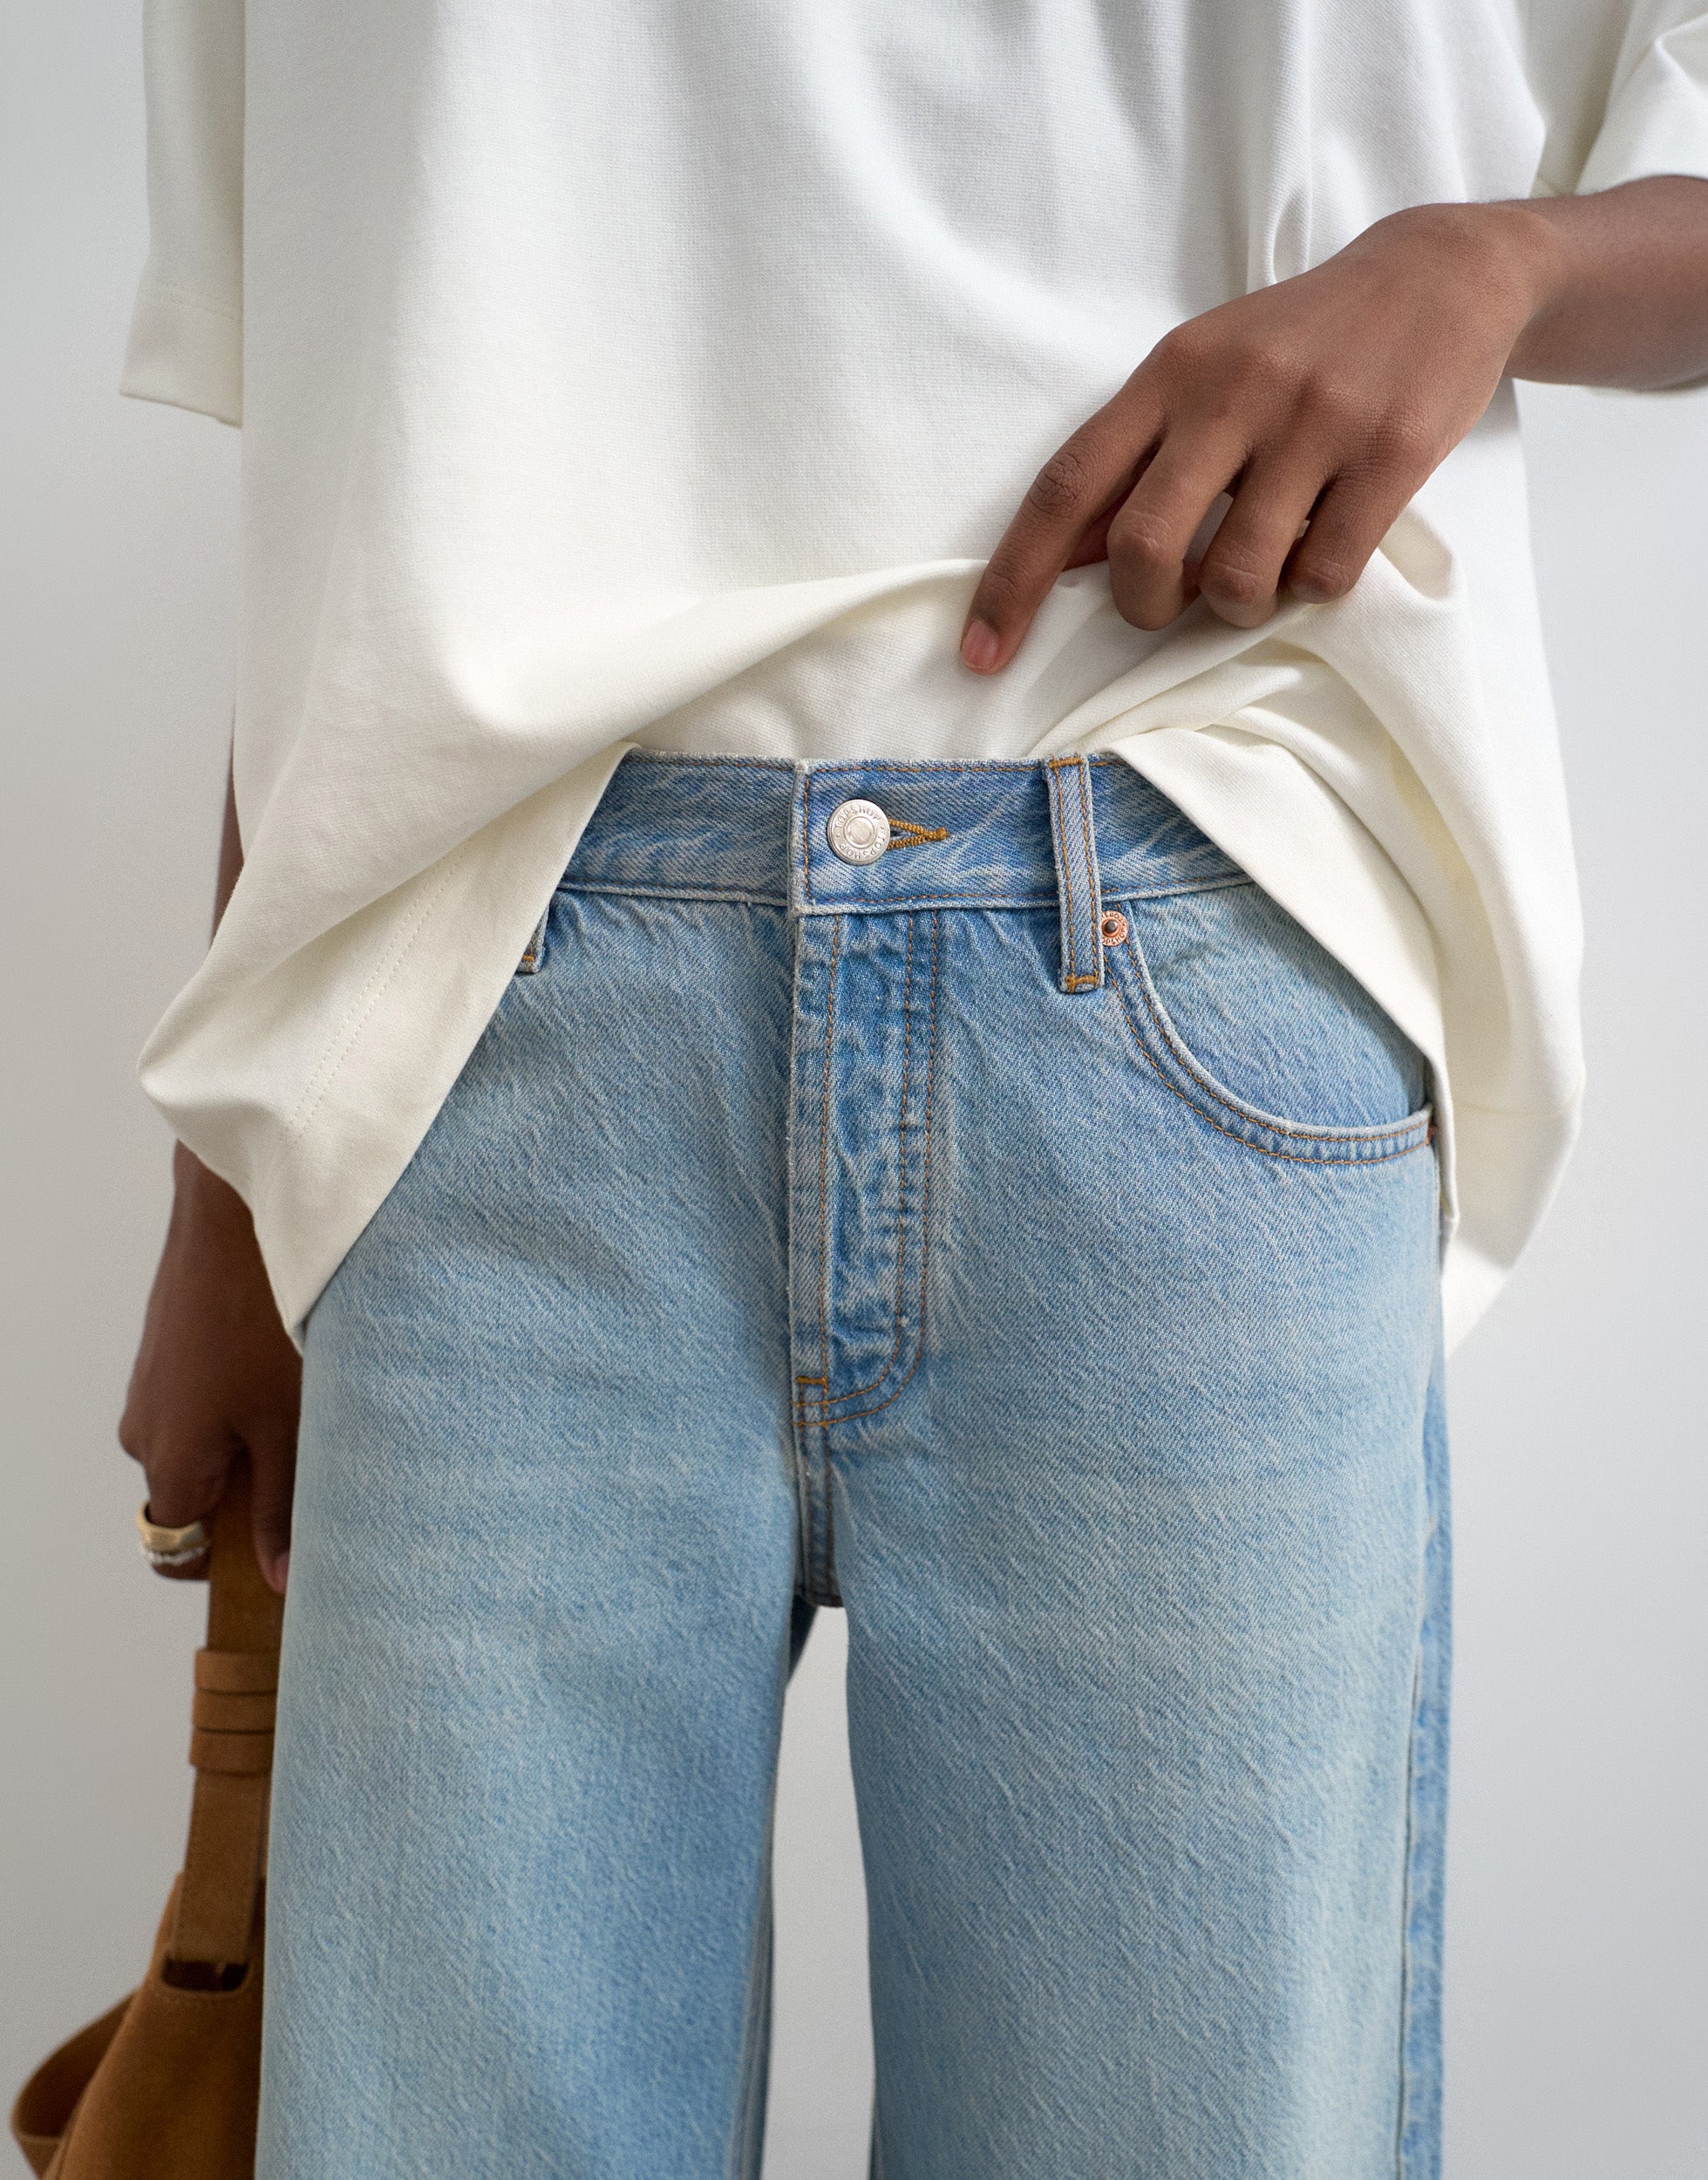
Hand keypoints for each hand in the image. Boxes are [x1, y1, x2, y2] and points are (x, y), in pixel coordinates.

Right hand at [119, 1143, 300, 1591]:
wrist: (237, 1212)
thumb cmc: (266, 1315)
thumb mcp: (292, 1424)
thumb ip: (283, 1509)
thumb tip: (281, 1577)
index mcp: (168, 1464)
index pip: (178, 1551)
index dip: (232, 1560)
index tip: (285, 1552)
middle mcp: (145, 1432)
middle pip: (196, 1498)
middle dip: (251, 1497)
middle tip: (318, 1471)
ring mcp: (154, 1387)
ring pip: (206, 1444)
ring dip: (254, 1442)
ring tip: (314, 1409)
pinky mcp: (171, 1350)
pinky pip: (205, 1400)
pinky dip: (244, 1401)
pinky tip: (292, 1369)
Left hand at [960, 201, 1552, 668]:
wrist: (1443, 274)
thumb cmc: (1300, 342)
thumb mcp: (1205, 371)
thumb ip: (1138, 458)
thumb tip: (1069, 558)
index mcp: (1170, 373)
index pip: (1066, 488)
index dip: (1014, 580)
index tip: (981, 653)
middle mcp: (1232, 393)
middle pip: (1143, 550)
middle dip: (1145, 605)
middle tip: (1172, 599)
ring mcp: (1315, 423)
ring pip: (1235, 579)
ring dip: (1238, 605)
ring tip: (1262, 569)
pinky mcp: (1390, 455)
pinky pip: (1323, 574)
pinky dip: (1312, 586)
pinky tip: (1324, 543)